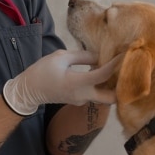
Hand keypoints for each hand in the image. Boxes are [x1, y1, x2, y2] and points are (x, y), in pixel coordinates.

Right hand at [2, 49, 118, 115]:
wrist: (28, 91)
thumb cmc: (42, 71)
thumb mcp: (61, 57)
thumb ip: (82, 56)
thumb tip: (99, 55)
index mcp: (77, 83)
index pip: (103, 75)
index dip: (116, 64)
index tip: (125, 54)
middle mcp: (83, 95)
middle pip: (111, 98)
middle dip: (121, 87)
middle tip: (125, 70)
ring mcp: (81, 100)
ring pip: (104, 97)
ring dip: (111, 85)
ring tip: (115, 68)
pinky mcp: (79, 100)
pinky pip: (95, 94)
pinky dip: (101, 85)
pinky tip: (102, 72)